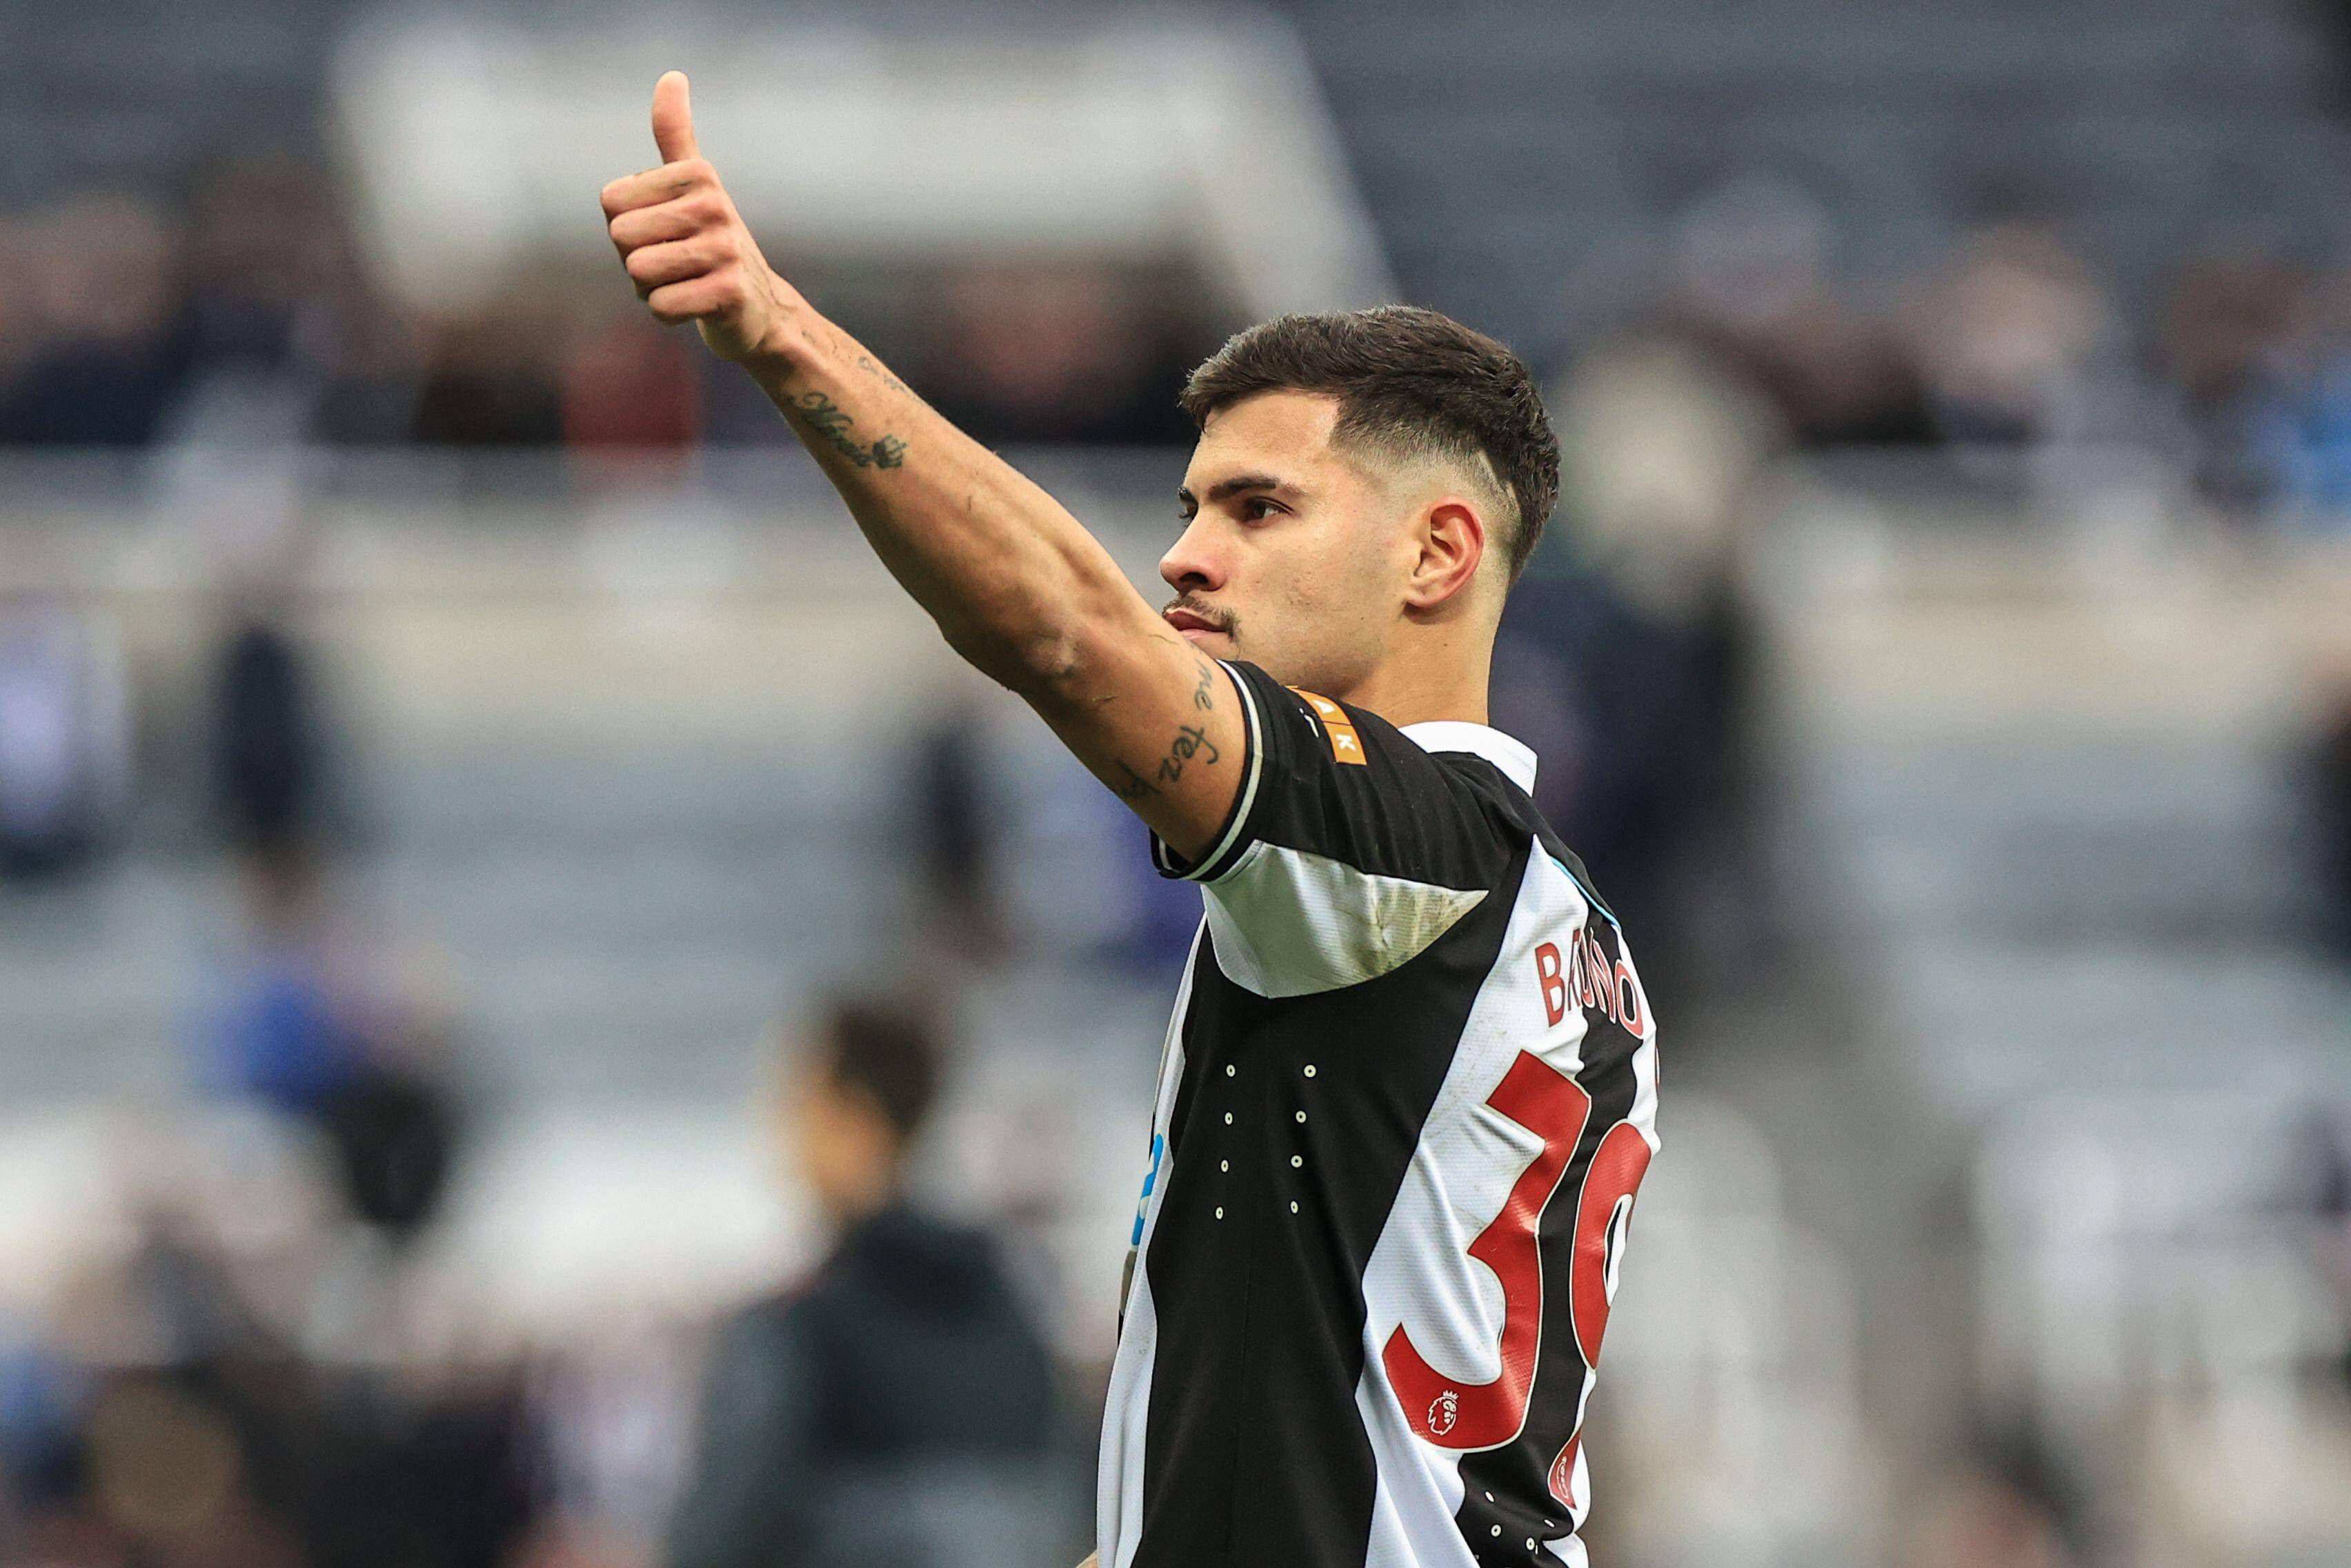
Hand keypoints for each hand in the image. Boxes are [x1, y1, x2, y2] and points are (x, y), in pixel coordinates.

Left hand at [600, 71, 802, 361]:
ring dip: (650, 288)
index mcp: (698, 174)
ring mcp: (726, 249)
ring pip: (639, 272)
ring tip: (684, 283)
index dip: (626, 227)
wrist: (759, 309)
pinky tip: (695, 306)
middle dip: (635, 260)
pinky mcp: (730, 293)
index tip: (664, 233)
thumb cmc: (710, 243)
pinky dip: (668, 313)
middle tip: (674, 264)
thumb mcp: (694, 185)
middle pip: (621, 238)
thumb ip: (675, 133)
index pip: (611, 203)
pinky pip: (661, 305)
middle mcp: (715, 205)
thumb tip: (672, 75)